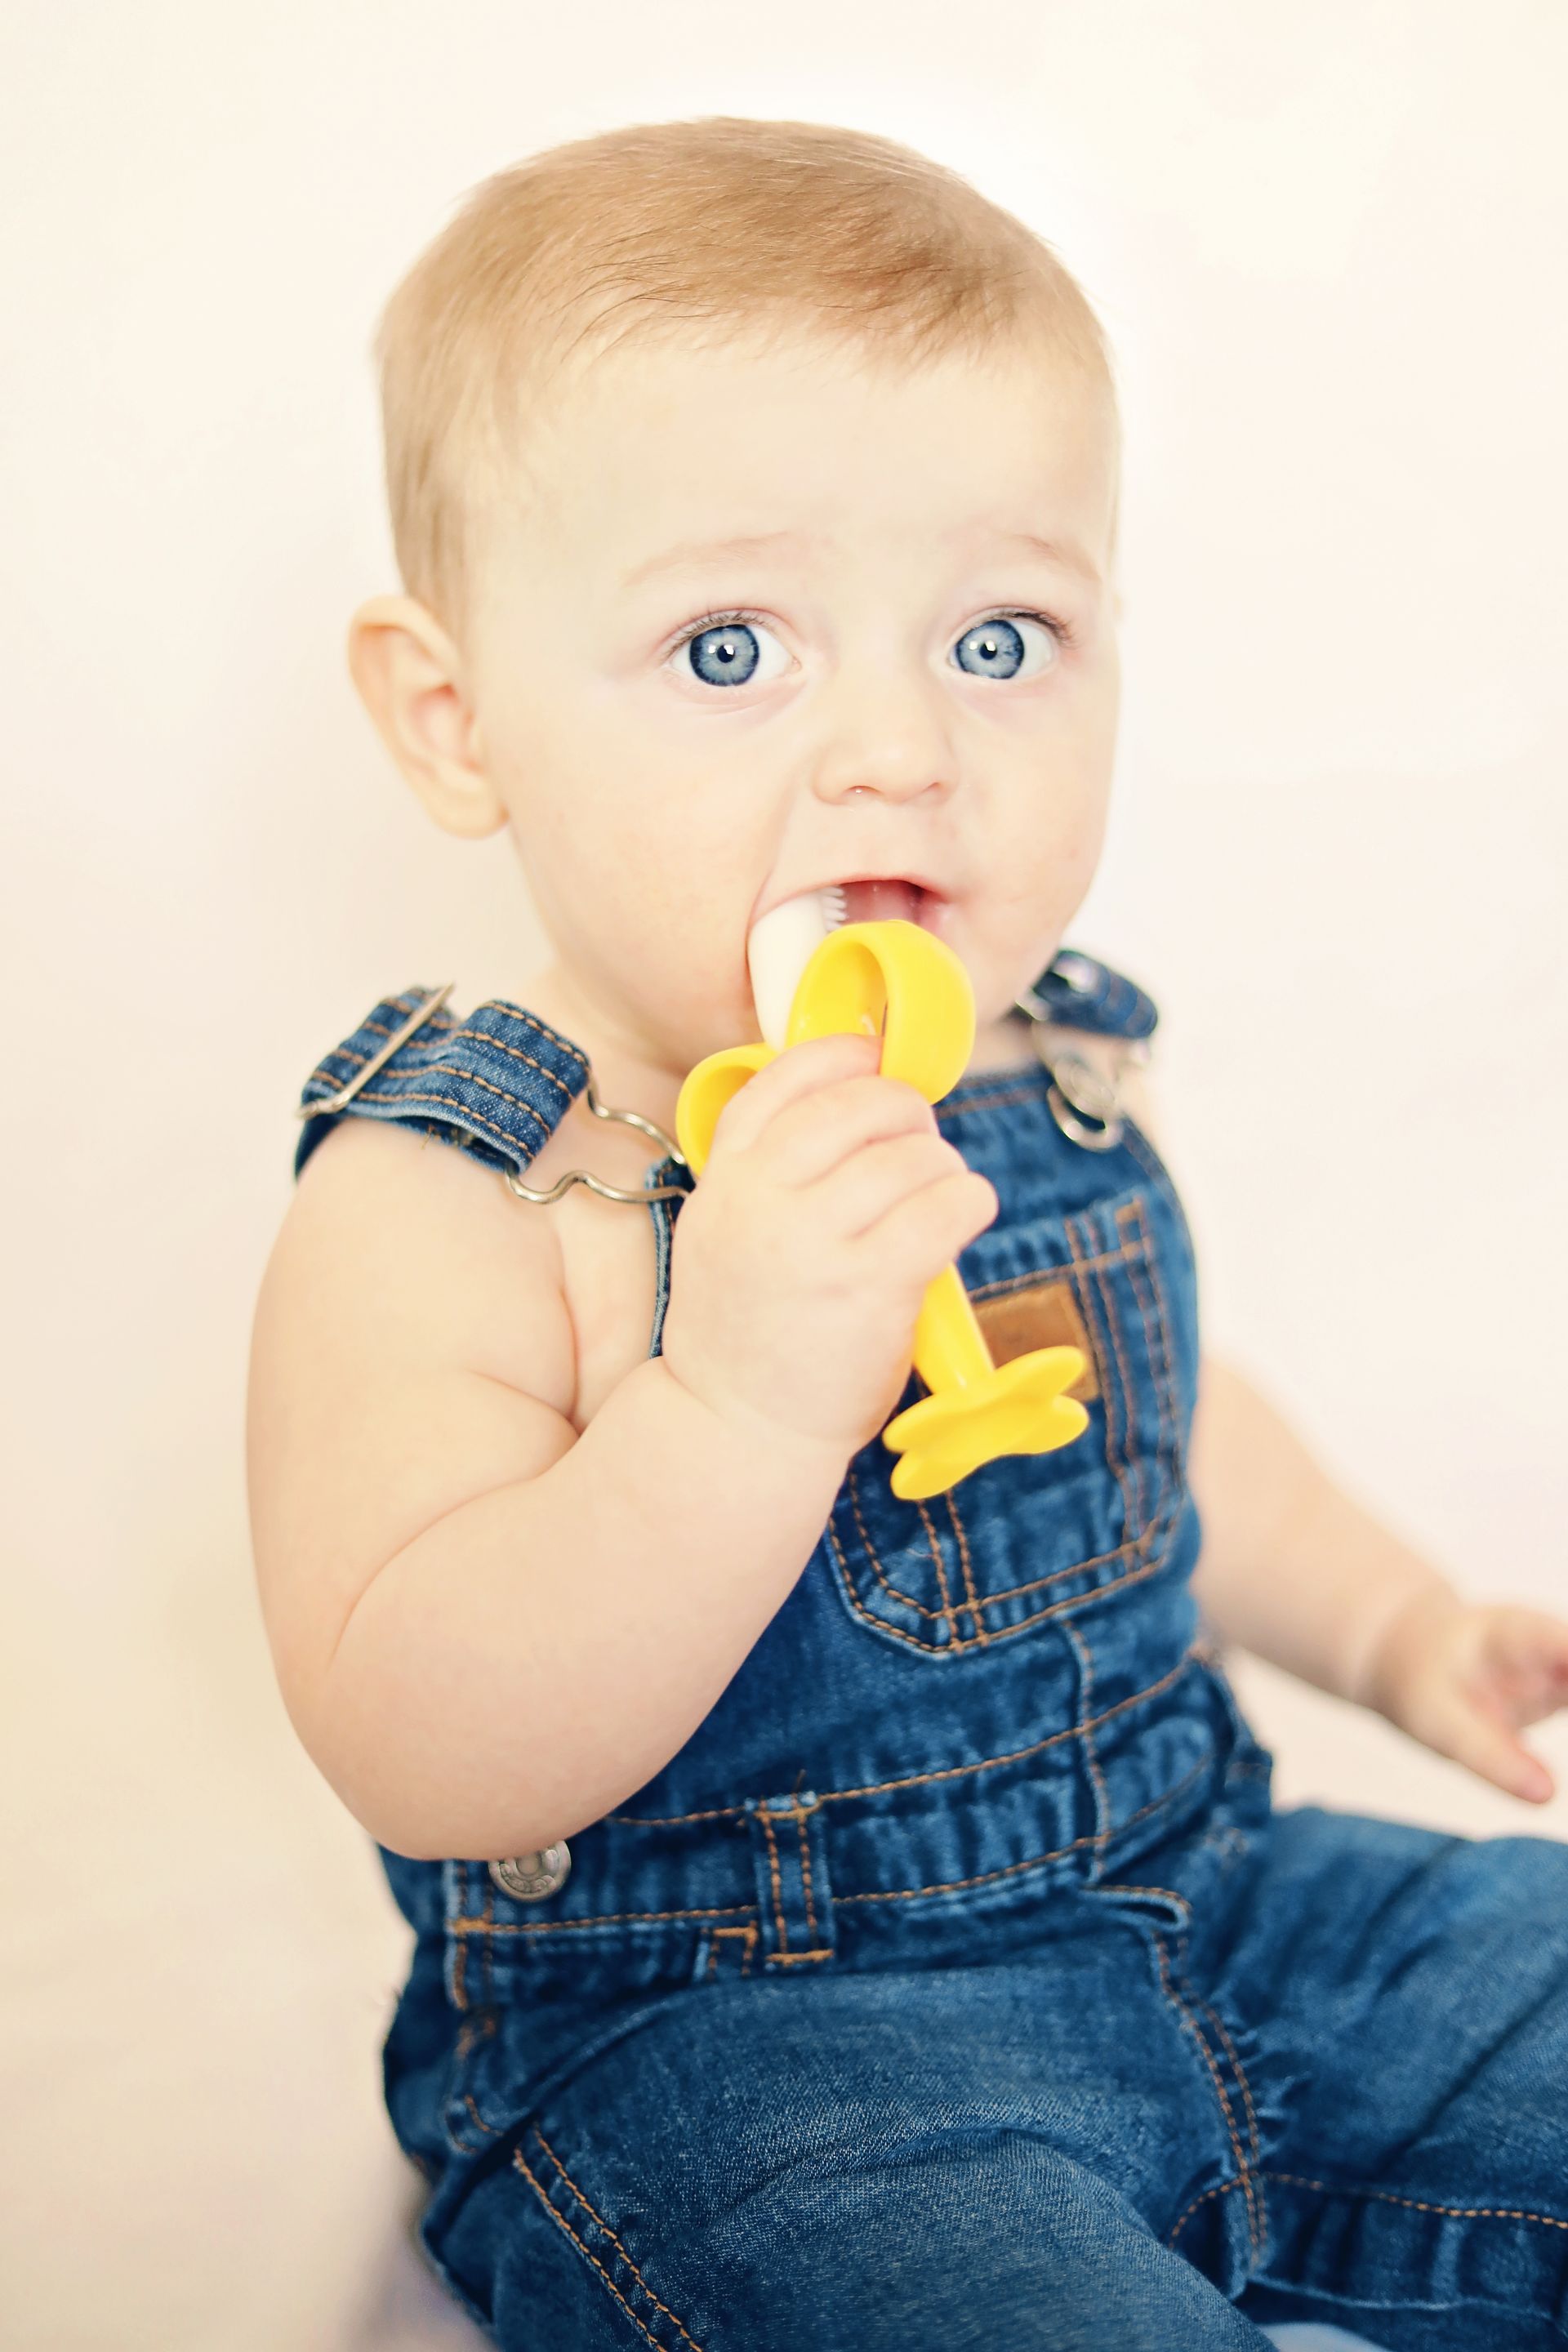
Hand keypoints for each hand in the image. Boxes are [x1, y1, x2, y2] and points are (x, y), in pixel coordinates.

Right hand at [661, 1029, 998, 1457]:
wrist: (735, 1428)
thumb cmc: (748, 1330)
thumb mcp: (723, 1232)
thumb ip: (768, 1172)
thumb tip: (861, 1107)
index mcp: (725, 1177)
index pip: (783, 1078)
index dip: (844, 1054)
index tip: (878, 1057)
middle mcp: (762, 1200)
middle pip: (858, 1105)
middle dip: (907, 1112)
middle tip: (921, 1144)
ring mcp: (813, 1243)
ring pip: (909, 1156)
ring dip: (944, 1164)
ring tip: (942, 1191)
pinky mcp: (869, 1288)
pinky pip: (944, 1209)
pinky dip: (969, 1200)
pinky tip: (965, 1214)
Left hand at [1363, 1590, 1567, 1802]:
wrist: (1415, 1657)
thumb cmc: (1423, 1683)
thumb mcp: (1437, 1722)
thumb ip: (1490, 1756)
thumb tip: (1548, 1797)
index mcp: (1516, 1633)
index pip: (1565, 1643)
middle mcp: (1555, 1641)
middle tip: (1562, 1758)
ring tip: (1559, 1780)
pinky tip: (1558, 1780)